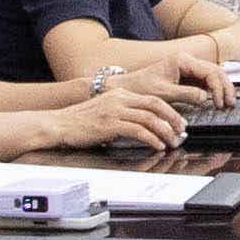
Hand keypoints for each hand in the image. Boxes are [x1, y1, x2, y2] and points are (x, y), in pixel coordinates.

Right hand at [40, 73, 187, 152]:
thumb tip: (144, 125)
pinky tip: (157, 145)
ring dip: (165, 131)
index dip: (170, 111)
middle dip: (173, 119)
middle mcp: (119, 98)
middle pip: (156, 105)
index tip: (179, 122)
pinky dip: (151, 138)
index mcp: (120, 94)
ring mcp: (114, 110)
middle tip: (182, 131)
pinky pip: (137, 130)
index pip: (153, 98)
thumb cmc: (80, 122)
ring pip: (149, 118)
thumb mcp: (105, 110)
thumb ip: (123, 113)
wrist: (57, 124)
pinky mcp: (109, 124)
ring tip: (172, 142)